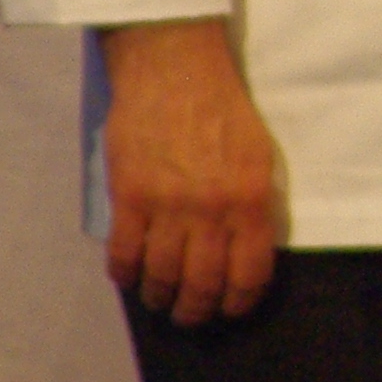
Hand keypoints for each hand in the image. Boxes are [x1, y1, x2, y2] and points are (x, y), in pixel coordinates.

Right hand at [101, 18, 283, 324]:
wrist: (174, 65)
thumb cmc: (221, 105)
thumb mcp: (258, 153)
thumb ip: (254, 203)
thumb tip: (247, 249)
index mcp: (251, 199)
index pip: (250, 273)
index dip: (239, 300)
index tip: (231, 308)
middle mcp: (212, 210)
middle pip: (203, 284)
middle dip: (196, 311)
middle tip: (190, 316)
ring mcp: (168, 205)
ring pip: (162, 276)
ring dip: (160, 297)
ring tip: (159, 299)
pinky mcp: (129, 196)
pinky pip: (124, 254)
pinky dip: (125, 274)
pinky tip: (128, 277)